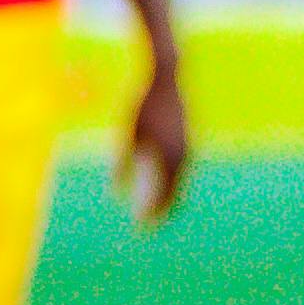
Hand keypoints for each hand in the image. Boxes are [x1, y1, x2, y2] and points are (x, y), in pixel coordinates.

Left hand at [120, 41, 194, 225]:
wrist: (168, 78)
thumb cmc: (143, 104)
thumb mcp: (128, 132)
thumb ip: (123, 161)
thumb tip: (115, 190)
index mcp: (169, 157)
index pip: (162, 195)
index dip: (151, 213)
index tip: (139, 227)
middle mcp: (183, 156)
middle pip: (174, 194)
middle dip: (160, 211)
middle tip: (146, 226)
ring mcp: (188, 148)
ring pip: (179, 184)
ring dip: (168, 200)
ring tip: (155, 212)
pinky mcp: (188, 141)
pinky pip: (181, 172)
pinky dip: (173, 184)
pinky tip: (162, 187)